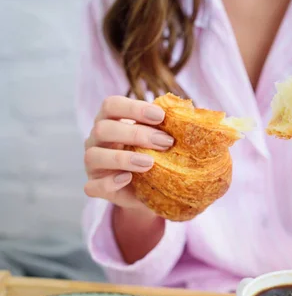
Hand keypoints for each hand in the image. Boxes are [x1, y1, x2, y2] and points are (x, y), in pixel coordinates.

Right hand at [83, 96, 173, 211]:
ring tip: (150, 163)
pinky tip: (128, 179)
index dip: (134, 108)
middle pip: (103, 128)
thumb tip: (194, 115)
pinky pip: (92, 186)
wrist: (148, 190)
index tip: (161, 116)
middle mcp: (97, 140)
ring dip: (123, 158)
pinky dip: (109, 182)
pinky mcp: (94, 186)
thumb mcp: (160, 140)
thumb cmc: (155, 155)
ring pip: (93, 156)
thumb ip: (169, 128)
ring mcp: (92, 164)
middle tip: (165, 143)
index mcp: (111, 121)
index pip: (111, 105)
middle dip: (135, 134)